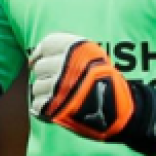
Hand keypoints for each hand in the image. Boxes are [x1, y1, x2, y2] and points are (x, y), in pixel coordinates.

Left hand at [28, 33, 155, 155]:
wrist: (118, 111)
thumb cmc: (107, 83)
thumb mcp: (94, 56)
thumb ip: (70, 51)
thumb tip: (38, 54)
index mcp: (74, 49)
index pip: (46, 44)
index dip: (39, 53)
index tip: (37, 60)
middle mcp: (63, 64)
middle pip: (39, 67)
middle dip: (46, 75)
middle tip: (59, 84)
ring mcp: (56, 86)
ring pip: (37, 87)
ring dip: (45, 93)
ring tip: (61, 98)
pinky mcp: (52, 106)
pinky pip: (37, 105)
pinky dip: (44, 109)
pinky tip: (56, 108)